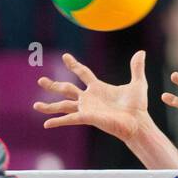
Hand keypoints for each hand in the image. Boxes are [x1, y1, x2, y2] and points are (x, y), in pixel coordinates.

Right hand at [34, 50, 151, 143]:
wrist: (137, 123)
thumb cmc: (137, 107)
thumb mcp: (138, 84)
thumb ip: (136, 68)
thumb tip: (141, 52)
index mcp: (98, 88)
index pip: (82, 73)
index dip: (73, 65)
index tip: (65, 57)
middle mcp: (89, 98)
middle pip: (67, 89)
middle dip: (53, 85)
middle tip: (40, 80)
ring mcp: (87, 108)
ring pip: (63, 105)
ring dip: (49, 106)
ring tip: (35, 106)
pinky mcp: (87, 118)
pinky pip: (70, 118)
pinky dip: (58, 121)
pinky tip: (46, 124)